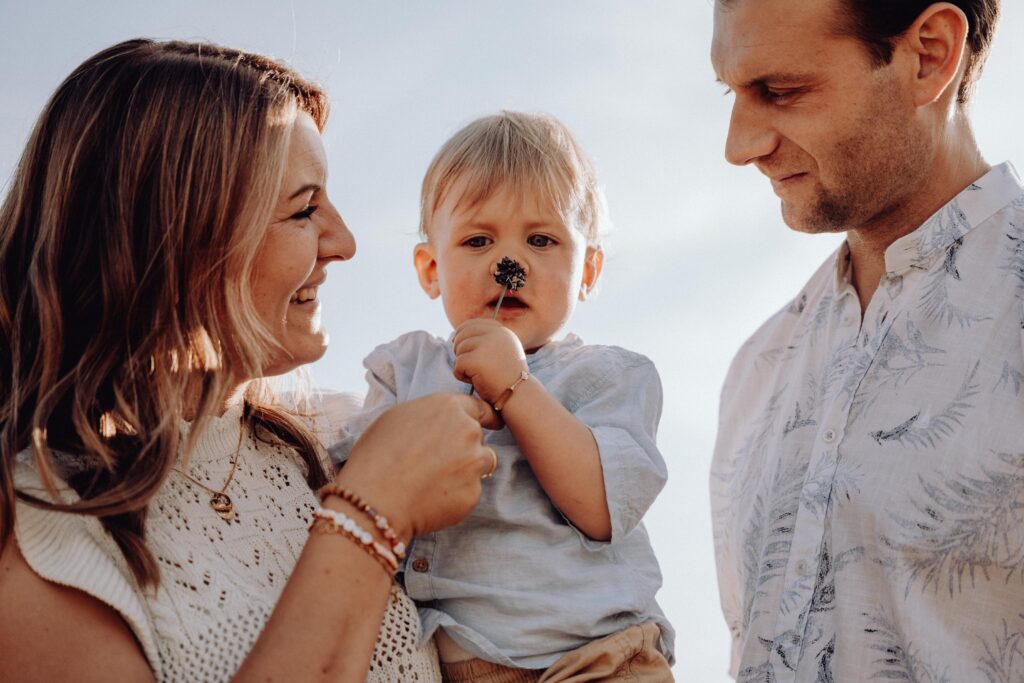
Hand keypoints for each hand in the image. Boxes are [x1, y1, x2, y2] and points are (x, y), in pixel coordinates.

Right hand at [334, 393, 500, 539]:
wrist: (374, 499)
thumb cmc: (375, 457)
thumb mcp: (396, 418)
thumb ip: (428, 414)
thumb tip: (438, 422)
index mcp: (448, 407)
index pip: (479, 407)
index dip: (480, 417)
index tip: (485, 423)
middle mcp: (467, 430)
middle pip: (478, 436)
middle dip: (464, 446)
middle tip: (436, 461)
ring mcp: (473, 462)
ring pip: (482, 463)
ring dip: (467, 469)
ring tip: (435, 480)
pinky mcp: (473, 493)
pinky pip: (471, 491)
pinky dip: (456, 495)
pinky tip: (432, 499)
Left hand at [452, 318, 527, 403]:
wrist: (519, 396)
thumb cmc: (508, 379)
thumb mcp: (502, 353)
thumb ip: (487, 341)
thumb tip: (456, 335)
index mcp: (503, 332)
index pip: (474, 324)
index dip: (462, 333)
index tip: (458, 344)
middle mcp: (496, 334)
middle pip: (463, 334)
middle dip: (459, 349)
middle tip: (467, 364)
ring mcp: (486, 345)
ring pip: (459, 349)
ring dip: (463, 364)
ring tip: (477, 375)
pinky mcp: (476, 359)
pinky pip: (457, 364)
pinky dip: (461, 375)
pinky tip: (475, 382)